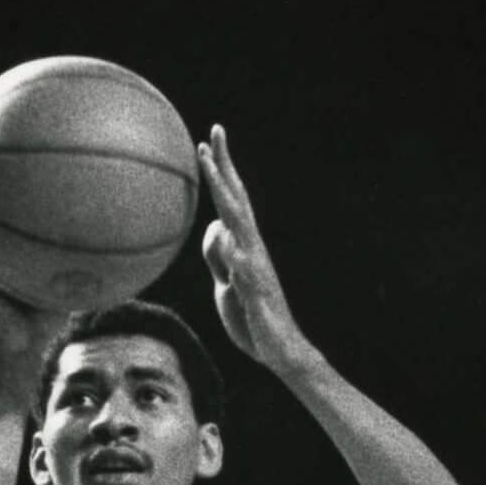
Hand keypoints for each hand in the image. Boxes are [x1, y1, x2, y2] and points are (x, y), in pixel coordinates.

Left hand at [198, 125, 304, 370]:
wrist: (278, 348)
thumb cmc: (251, 314)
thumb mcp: (226, 282)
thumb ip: (218, 256)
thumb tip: (216, 230)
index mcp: (243, 245)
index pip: (230, 201)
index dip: (220, 172)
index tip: (207, 142)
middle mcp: (253, 249)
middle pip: (236, 202)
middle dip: (223, 168)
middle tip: (212, 136)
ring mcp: (256, 270)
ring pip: (241, 229)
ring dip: (228, 202)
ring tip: (214, 177)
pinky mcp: (258, 296)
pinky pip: (247, 274)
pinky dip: (238, 261)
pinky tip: (231, 250)